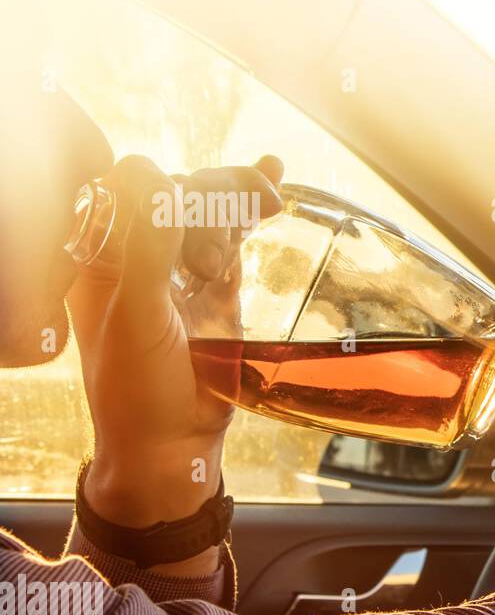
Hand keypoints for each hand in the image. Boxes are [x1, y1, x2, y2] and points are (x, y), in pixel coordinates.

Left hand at [67, 154, 283, 532]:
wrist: (174, 443)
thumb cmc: (138, 390)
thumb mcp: (136, 318)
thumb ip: (146, 250)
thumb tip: (162, 180)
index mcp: (100, 256)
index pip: (130, 187)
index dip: (164, 187)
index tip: (187, 207)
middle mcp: (138, 255)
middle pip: (178, 191)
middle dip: (213, 196)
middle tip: (238, 226)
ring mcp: (180, 269)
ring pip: (210, 208)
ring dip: (239, 196)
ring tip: (269, 200)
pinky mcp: (218, 286)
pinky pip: (234, 235)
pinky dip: (252, 207)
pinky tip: (275, 172)